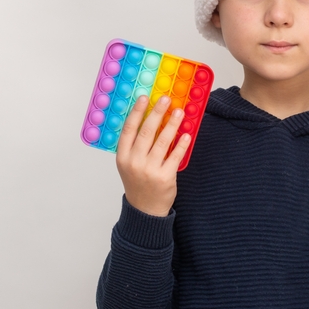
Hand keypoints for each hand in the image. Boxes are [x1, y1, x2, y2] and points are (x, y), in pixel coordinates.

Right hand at [115, 95, 191, 216]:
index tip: (144, 98)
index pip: (129, 129)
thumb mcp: (128, 164)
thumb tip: (150, 119)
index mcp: (122, 156)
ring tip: (179, 112)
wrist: (145, 210)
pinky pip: (175, 156)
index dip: (137, 112)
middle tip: (166, 99)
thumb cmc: (137, 183)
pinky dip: (181, 144)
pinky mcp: (165, 177)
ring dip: (172, 124)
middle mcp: (134, 162)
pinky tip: (186, 134)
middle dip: (157, 113)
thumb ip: (134, 145)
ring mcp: (149, 170)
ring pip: (162, 141)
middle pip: (146, 132)